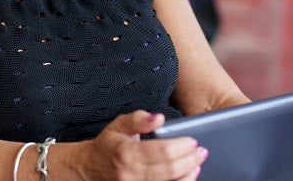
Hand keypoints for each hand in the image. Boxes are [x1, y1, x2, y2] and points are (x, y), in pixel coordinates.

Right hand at [77, 111, 207, 180]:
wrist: (90, 168)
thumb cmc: (108, 146)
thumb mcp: (119, 125)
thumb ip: (139, 119)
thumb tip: (158, 118)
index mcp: (127, 153)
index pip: (162, 151)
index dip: (181, 146)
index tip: (193, 141)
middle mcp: (131, 174)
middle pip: (170, 169)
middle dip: (190, 160)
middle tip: (201, 152)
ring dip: (189, 175)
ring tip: (197, 164)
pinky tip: (187, 177)